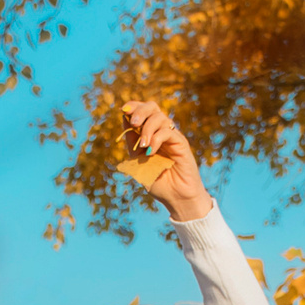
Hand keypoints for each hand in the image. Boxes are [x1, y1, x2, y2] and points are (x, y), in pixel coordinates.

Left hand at [119, 100, 212, 221]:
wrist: (175, 197)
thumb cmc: (158, 182)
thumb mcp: (138, 161)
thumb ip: (132, 143)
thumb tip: (125, 120)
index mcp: (150, 134)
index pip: (143, 112)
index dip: (133, 107)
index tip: (123, 110)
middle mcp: (161, 132)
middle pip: (152, 107)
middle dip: (140, 111)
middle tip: (133, 122)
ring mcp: (172, 137)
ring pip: (160, 117)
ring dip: (147, 128)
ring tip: (144, 146)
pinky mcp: (181, 143)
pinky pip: (168, 132)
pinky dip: (157, 139)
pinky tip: (151, 151)